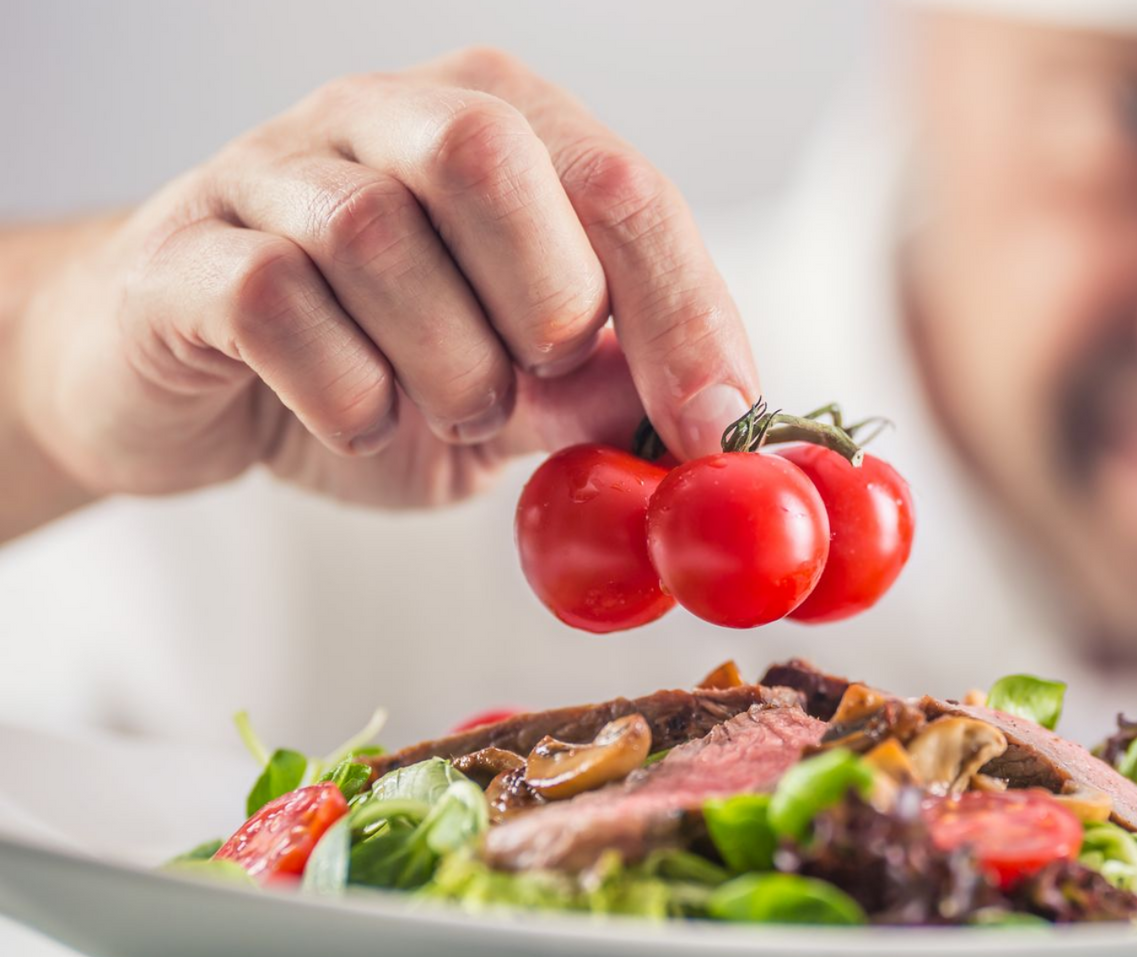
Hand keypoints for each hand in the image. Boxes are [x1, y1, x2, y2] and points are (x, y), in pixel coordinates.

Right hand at [8, 47, 756, 509]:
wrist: (188, 389)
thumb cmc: (372, 372)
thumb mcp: (519, 391)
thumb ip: (604, 386)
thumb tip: (712, 416)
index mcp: (493, 123)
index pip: (619, 183)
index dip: (684, 309)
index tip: (717, 423)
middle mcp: (381, 116)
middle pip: (488, 154)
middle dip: (543, 300)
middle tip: (535, 384)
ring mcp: (271, 171)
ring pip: (374, 231)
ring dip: (442, 365)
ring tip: (442, 411)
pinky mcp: (182, 253)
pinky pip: (272, 298)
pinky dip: (342, 390)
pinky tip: (356, 419)